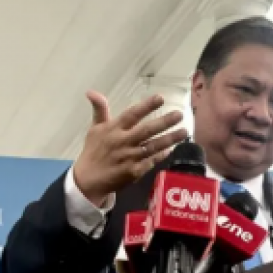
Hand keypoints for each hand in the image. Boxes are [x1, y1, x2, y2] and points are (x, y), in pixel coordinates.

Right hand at [73, 90, 187, 204]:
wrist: (89, 180)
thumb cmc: (94, 151)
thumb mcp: (95, 129)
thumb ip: (99, 110)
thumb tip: (92, 91)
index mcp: (113, 129)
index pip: (132, 114)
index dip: (146, 106)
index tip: (160, 98)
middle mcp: (123, 142)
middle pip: (147, 130)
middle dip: (164, 122)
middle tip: (180, 114)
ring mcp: (130, 157)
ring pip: (153, 146)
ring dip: (170, 139)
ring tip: (184, 131)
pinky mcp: (134, 172)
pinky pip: (151, 161)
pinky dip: (161, 155)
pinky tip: (171, 149)